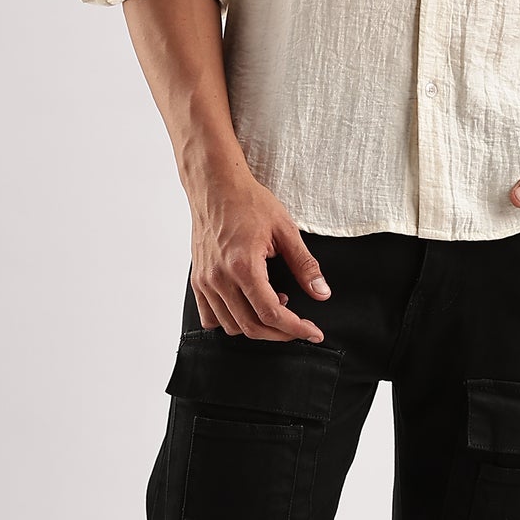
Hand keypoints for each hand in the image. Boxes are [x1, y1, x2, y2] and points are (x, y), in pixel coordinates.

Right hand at [188, 161, 332, 341]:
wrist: (215, 186)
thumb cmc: (248, 202)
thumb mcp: (285, 230)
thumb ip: (304, 265)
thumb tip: (321, 293)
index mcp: (243, 266)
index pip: (271, 313)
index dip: (296, 328)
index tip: (313, 333)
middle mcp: (220, 278)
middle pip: (251, 326)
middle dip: (280, 333)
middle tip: (300, 327)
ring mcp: (205, 281)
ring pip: (230, 326)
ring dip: (256, 327)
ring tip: (275, 305)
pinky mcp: (197, 280)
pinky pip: (210, 317)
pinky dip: (231, 321)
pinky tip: (248, 306)